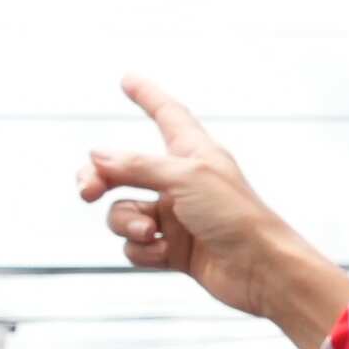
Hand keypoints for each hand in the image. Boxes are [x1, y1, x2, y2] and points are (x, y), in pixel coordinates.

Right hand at [81, 78, 348, 348]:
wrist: (262, 270)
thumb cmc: (235, 216)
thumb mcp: (184, 177)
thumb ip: (137, 165)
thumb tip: (96, 156)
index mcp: (193, 153)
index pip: (167, 114)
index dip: (147, 95)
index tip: (128, 78)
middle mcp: (181, 182)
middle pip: (122, 170)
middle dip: (99, 179)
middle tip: (86, 192)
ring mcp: (176, 217)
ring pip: (124, 212)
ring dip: (127, 222)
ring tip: (150, 231)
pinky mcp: (173, 250)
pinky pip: (136, 245)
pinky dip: (142, 249)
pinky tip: (163, 253)